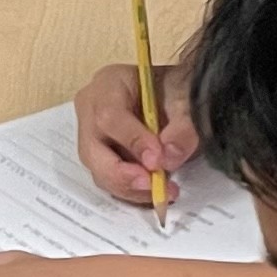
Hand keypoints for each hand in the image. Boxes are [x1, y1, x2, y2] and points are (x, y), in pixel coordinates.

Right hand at [72, 61, 200, 208]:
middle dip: (122, 175)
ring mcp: (92, 136)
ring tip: (164, 191)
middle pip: (92, 151)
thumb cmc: (176, 90)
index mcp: (108, 84)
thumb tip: (169, 159)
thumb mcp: (186, 97)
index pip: (109, 116)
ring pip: (99, 171)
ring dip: (131, 188)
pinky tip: (156, 191)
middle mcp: (91, 111)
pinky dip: (133, 190)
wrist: (176, 97)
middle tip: (153, 186)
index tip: (157, 161)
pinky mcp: (102, 157)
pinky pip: (109, 179)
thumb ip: (182, 126)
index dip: (132, 141)